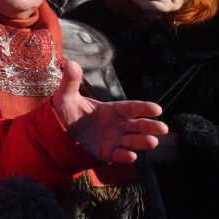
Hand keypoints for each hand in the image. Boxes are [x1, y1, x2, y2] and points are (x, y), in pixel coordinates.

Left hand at [51, 59, 166, 164]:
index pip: (130, 108)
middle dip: (150, 126)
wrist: (56, 132)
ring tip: (152, 142)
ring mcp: (113, 139)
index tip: (157, 109)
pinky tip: (131, 156)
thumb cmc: (66, 111)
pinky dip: (125, 156)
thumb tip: (70, 63)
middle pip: (137, 125)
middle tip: (163, 128)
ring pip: (132, 140)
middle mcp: (117, 125)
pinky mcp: (106, 153)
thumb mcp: (66, 96)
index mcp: (111, 109)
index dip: (143, 108)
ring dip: (142, 141)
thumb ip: (71, 81)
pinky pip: (118, 155)